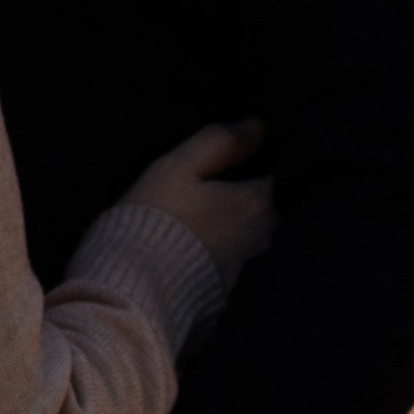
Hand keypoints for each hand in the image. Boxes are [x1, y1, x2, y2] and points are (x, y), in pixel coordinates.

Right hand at [128, 117, 274, 275]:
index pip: (276, 174)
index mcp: (256, 203)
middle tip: (215, 180)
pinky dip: (219, 243)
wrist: (137, 286)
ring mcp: (242, 266)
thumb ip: (221, 141)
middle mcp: (259, 236)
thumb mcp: (181, 165)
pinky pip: (230, 255)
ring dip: (232, 220)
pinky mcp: (224, 288)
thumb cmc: (160, 215)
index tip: (234, 155)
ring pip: (249, 232)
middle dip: (248, 192)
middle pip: (264, 206)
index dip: (257, 161)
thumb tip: (257, 126)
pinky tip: (193, 236)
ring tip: (202, 207)